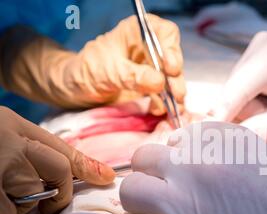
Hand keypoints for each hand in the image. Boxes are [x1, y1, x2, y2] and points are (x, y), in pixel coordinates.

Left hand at [0, 15, 185, 113]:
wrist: (75, 91)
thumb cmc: (86, 72)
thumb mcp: (106, 72)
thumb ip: (132, 76)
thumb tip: (159, 82)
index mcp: (136, 33)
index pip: (164, 33)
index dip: (172, 49)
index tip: (170, 67)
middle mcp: (148, 49)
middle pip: (173, 59)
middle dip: (175, 78)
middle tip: (175, 94)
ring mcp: (152, 69)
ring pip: (172, 79)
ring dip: (174, 95)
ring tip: (172, 109)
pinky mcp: (152, 88)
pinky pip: (166, 95)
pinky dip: (168, 105)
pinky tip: (163, 112)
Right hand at [0, 107, 114, 213]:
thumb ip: (26, 149)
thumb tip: (61, 173)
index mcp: (12, 124)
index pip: (60, 146)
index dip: (86, 166)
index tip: (107, 178)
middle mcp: (10, 139)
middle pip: (60, 169)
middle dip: (60, 194)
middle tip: (48, 209)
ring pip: (33, 196)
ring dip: (20, 206)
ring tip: (0, 196)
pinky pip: (8, 213)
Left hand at [61, 122, 266, 213]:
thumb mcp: (266, 155)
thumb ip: (227, 148)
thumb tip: (194, 151)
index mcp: (221, 139)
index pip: (176, 137)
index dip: (178, 155)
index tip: (186, 168)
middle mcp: (198, 164)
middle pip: (148, 160)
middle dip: (154, 174)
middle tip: (171, 192)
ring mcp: (188, 202)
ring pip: (134, 189)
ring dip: (141, 199)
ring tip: (159, 213)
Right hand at [212, 30, 266, 141]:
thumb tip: (233, 144)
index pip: (234, 92)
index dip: (219, 121)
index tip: (209, 148)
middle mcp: (257, 48)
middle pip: (233, 96)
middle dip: (248, 119)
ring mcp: (255, 52)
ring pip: (237, 96)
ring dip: (254, 114)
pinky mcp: (256, 60)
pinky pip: (244, 92)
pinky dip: (257, 106)